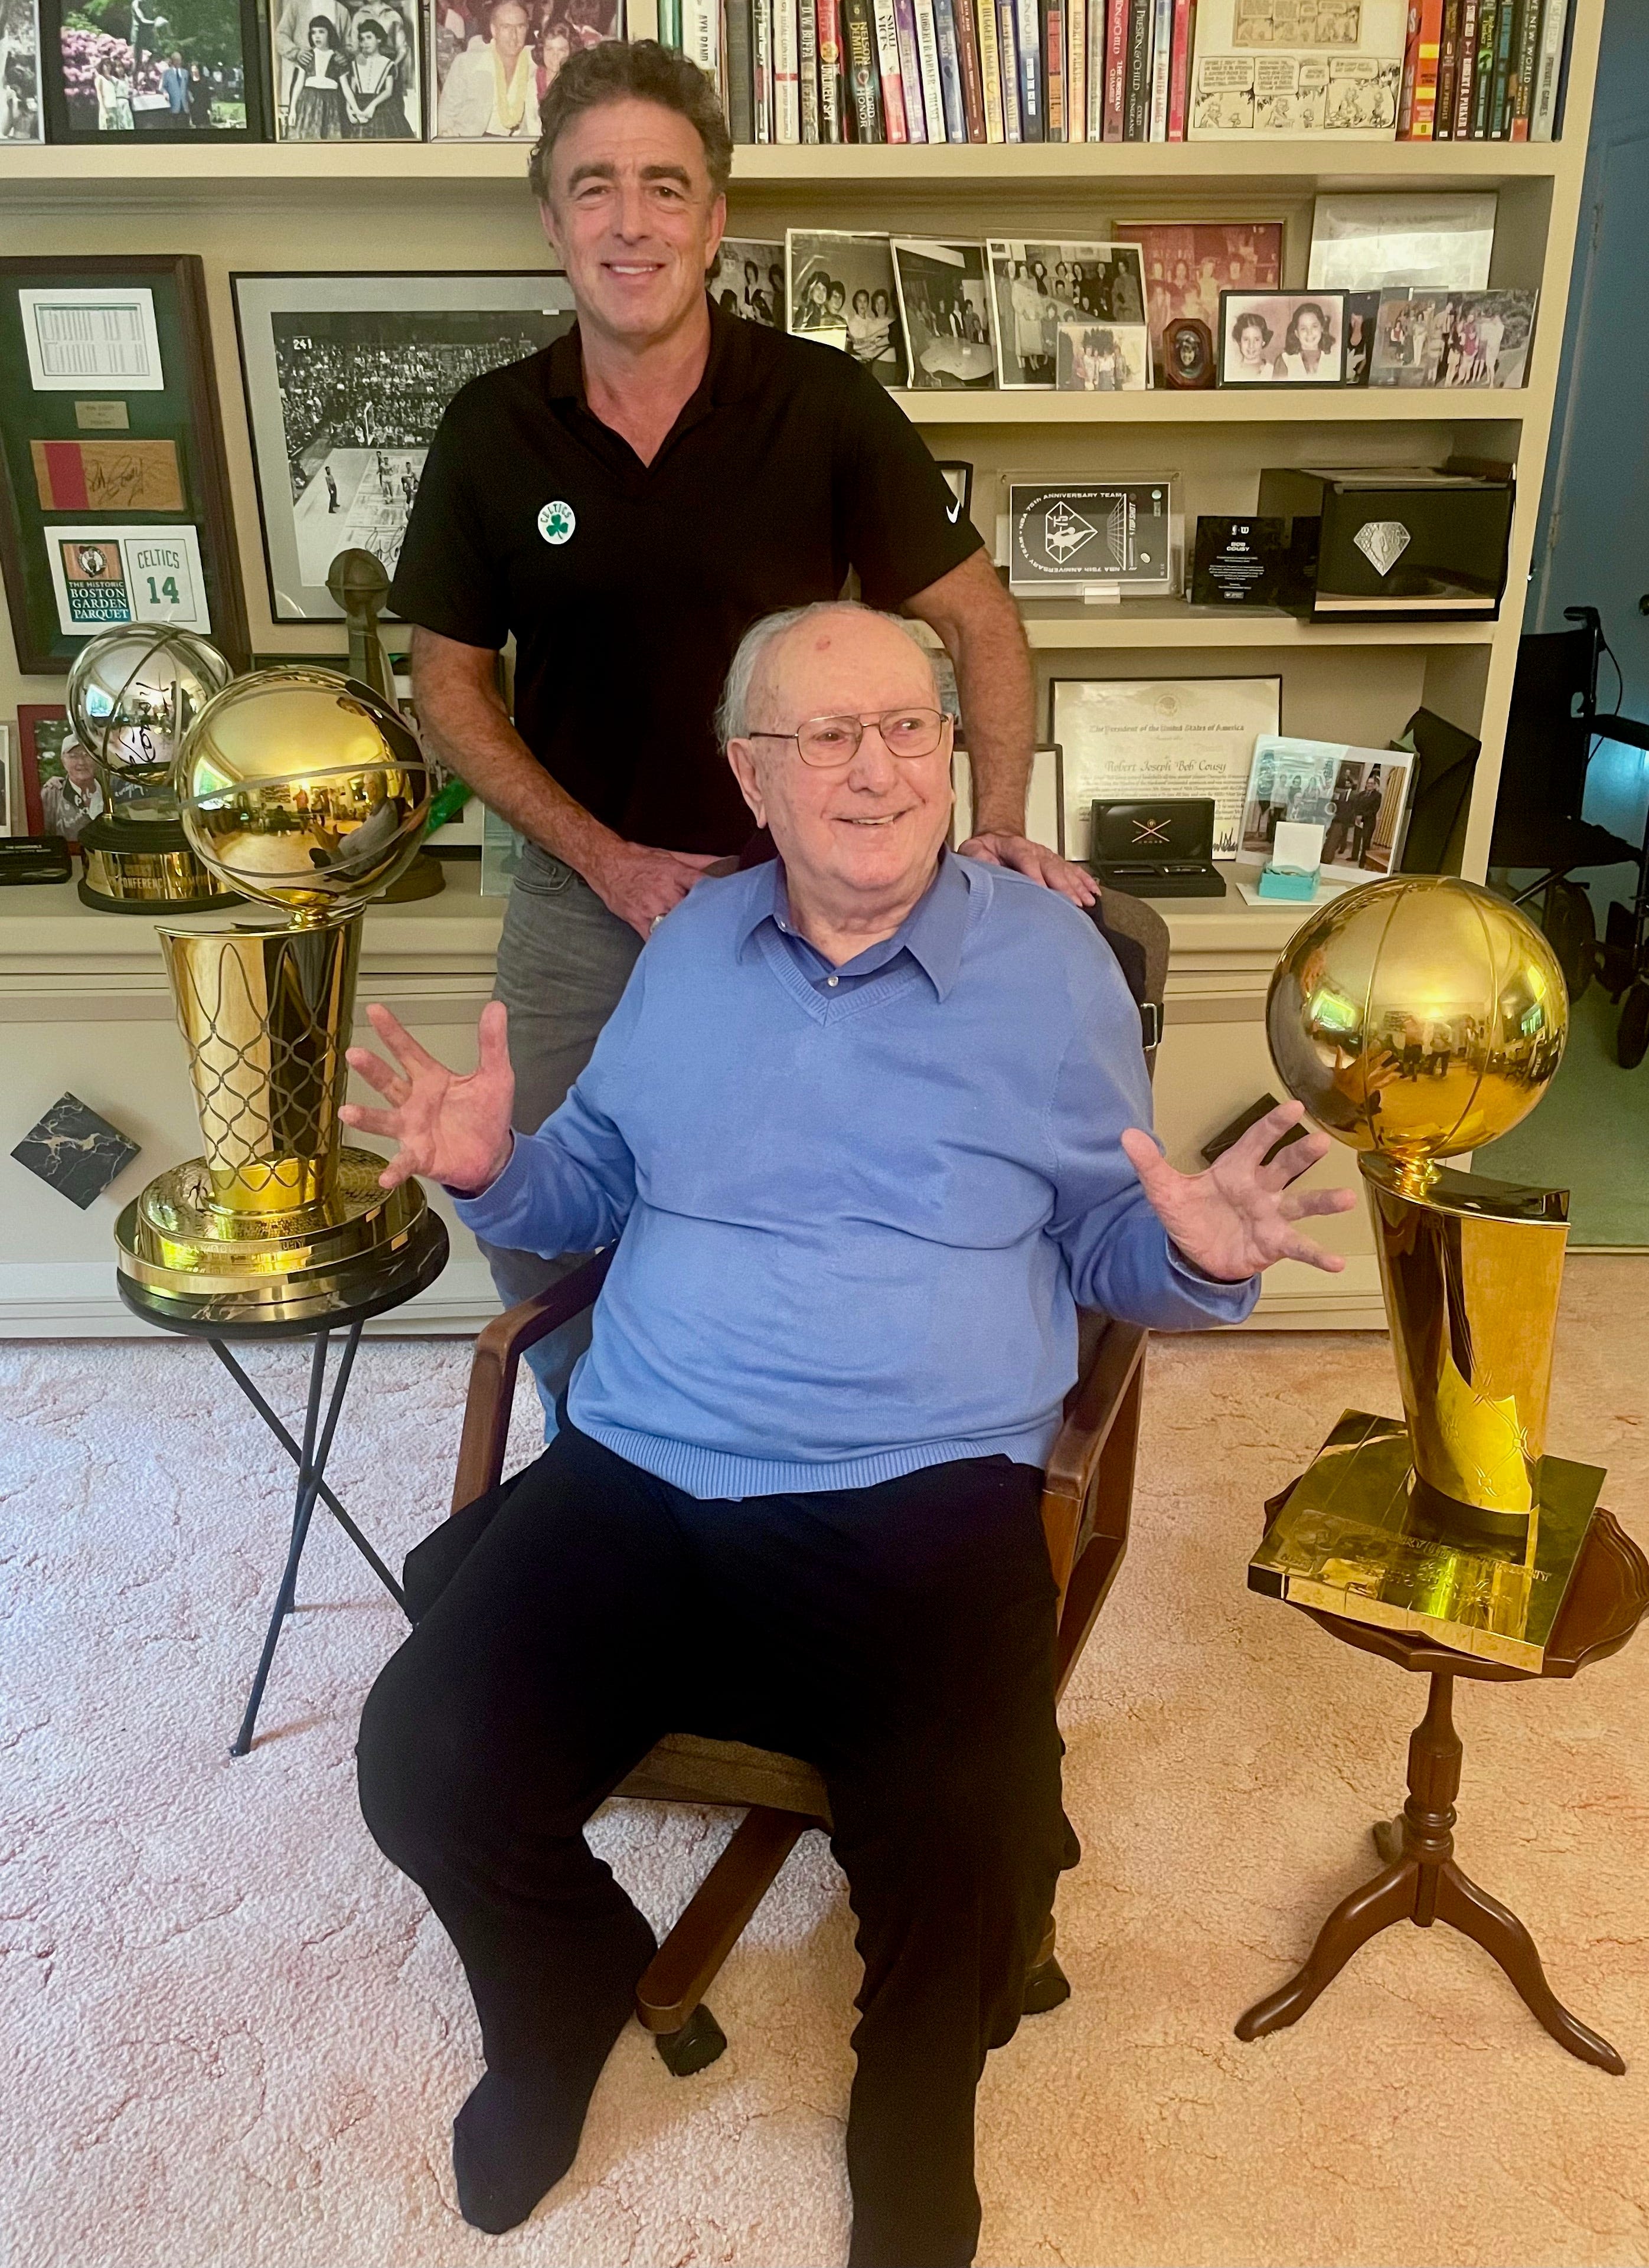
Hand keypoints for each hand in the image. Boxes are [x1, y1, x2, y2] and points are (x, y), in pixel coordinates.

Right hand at [340, 1001, 514, 1194]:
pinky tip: (385, 1176)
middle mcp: (415, 1103)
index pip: (408, 1051)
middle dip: (372, 1069)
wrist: (493, 1154)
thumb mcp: (496, 1076)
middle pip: (388, 1082)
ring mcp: (413, 1130)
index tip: (374, 1010)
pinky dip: (394, 1170)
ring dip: (366, 1117)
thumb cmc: (486, 1114)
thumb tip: (497, 1007)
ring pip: (384, 1121)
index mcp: (431, 1079)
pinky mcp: (420, 1157)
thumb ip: (492, 1044)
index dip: (392, 1032)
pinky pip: (403, 1163)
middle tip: (354, 1053)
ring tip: (347, 1112)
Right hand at [582, 838, 721, 940]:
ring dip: (685, 933)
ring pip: (674, 926)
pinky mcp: (637, 919)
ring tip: (700, 944)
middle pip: (691, 910)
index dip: (717, 897)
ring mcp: (650, 907)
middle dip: (702, 919)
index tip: (728, 908)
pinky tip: (675, 950)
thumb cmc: (639, 859)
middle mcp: (664, 891)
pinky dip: (664, 944)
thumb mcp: (671, 855)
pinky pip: (654, 937)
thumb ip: (698, 861)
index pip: (703, 885)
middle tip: (717, 931)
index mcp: (675, 873)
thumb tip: (725, 861)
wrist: (606, 862)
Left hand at [958, 831, 1097, 906]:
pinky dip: (1085, 882)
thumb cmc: (985, 849)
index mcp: (1013, 846)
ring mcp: (1047, 856)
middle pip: (1051, 867)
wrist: (996, 838)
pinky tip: (1094, 892)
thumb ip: (979, 860)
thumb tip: (987, 872)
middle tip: (1072, 903)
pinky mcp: (1055, 863)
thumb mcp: (973, 851)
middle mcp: (1034, 850)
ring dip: (1077, 887)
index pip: (1026, 860)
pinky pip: (1073, 871)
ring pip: (1065, 870)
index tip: (1042, 890)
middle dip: (1063, 886)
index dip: (1034, 875)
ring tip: (1087, 902)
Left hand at [1118, 1101, 1357, 1281]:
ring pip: (1302, 1204)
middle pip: (1285, 1166)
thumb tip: (1125, 1134)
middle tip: (1322, 1142)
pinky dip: (1318, 1255)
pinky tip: (1337, 1263)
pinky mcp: (1274, 1243)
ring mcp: (1271, 1215)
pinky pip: (1300, 1247)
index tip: (1294, 1107)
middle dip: (1302, 1154)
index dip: (1273, 1125)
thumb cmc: (1189, 1215)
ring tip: (1347, 1199)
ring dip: (1324, 1202)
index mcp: (1235, 1169)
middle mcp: (1260, 1188)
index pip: (1256, 1141)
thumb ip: (1149, 1164)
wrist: (1195, 1255)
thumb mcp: (1164, 1190)